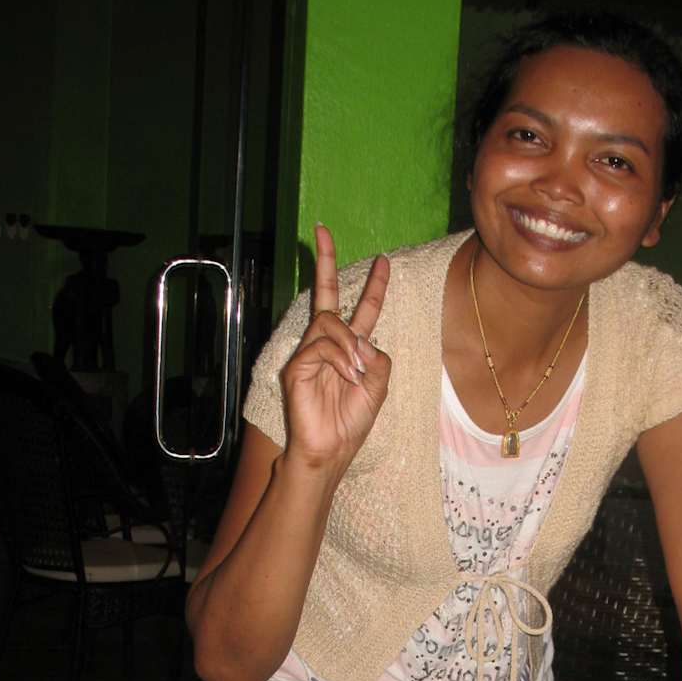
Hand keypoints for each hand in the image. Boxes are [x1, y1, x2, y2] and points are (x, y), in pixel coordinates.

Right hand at [280, 224, 390, 472]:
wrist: (331, 450)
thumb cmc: (351, 422)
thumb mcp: (379, 385)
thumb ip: (378, 357)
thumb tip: (360, 338)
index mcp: (349, 349)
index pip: (361, 309)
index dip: (374, 286)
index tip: (385, 260)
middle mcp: (326, 345)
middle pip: (325, 295)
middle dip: (325, 261)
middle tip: (322, 230)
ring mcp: (308, 353)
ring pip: (330, 322)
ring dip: (349, 345)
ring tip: (355, 373)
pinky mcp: (297, 366)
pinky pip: (321, 345)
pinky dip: (339, 359)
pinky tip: (346, 377)